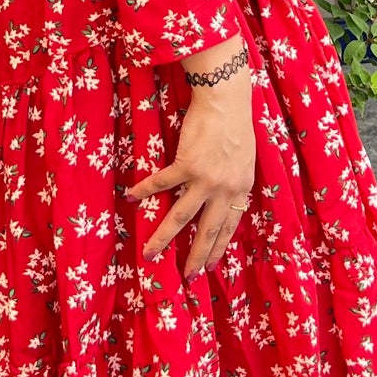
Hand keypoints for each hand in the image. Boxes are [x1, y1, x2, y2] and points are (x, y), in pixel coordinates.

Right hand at [126, 44, 255, 279]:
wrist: (226, 99)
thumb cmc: (236, 124)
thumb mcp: (245, 160)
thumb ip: (234, 181)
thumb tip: (223, 196)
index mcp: (241, 189)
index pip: (229, 227)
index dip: (218, 247)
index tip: (210, 266)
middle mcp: (226, 189)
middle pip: (207, 230)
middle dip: (196, 257)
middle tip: (187, 277)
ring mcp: (206, 179)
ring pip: (181, 217)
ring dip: (163, 237)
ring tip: (149, 253)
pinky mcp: (187, 164)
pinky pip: (162, 183)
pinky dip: (144, 190)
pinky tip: (131, 197)